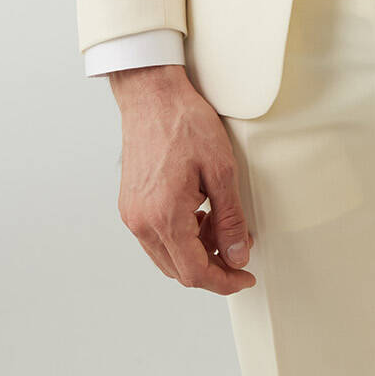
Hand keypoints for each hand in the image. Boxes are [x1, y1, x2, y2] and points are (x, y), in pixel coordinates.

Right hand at [110, 65, 255, 294]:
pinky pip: (156, 238)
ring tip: (220, 224)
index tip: (245, 276)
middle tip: (239, 249)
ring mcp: (132, 214)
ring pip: (166, 257)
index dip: (224, 281)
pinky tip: (199, 214)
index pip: (195, 272)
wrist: (152, 94)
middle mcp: (141, 222)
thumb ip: (230, 218)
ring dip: (196, 252)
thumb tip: (238, 256)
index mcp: (164, 216)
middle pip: (179, 270)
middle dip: (213, 267)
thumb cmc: (185, 123)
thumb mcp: (221, 169)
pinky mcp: (129, 204)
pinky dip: (180, 237)